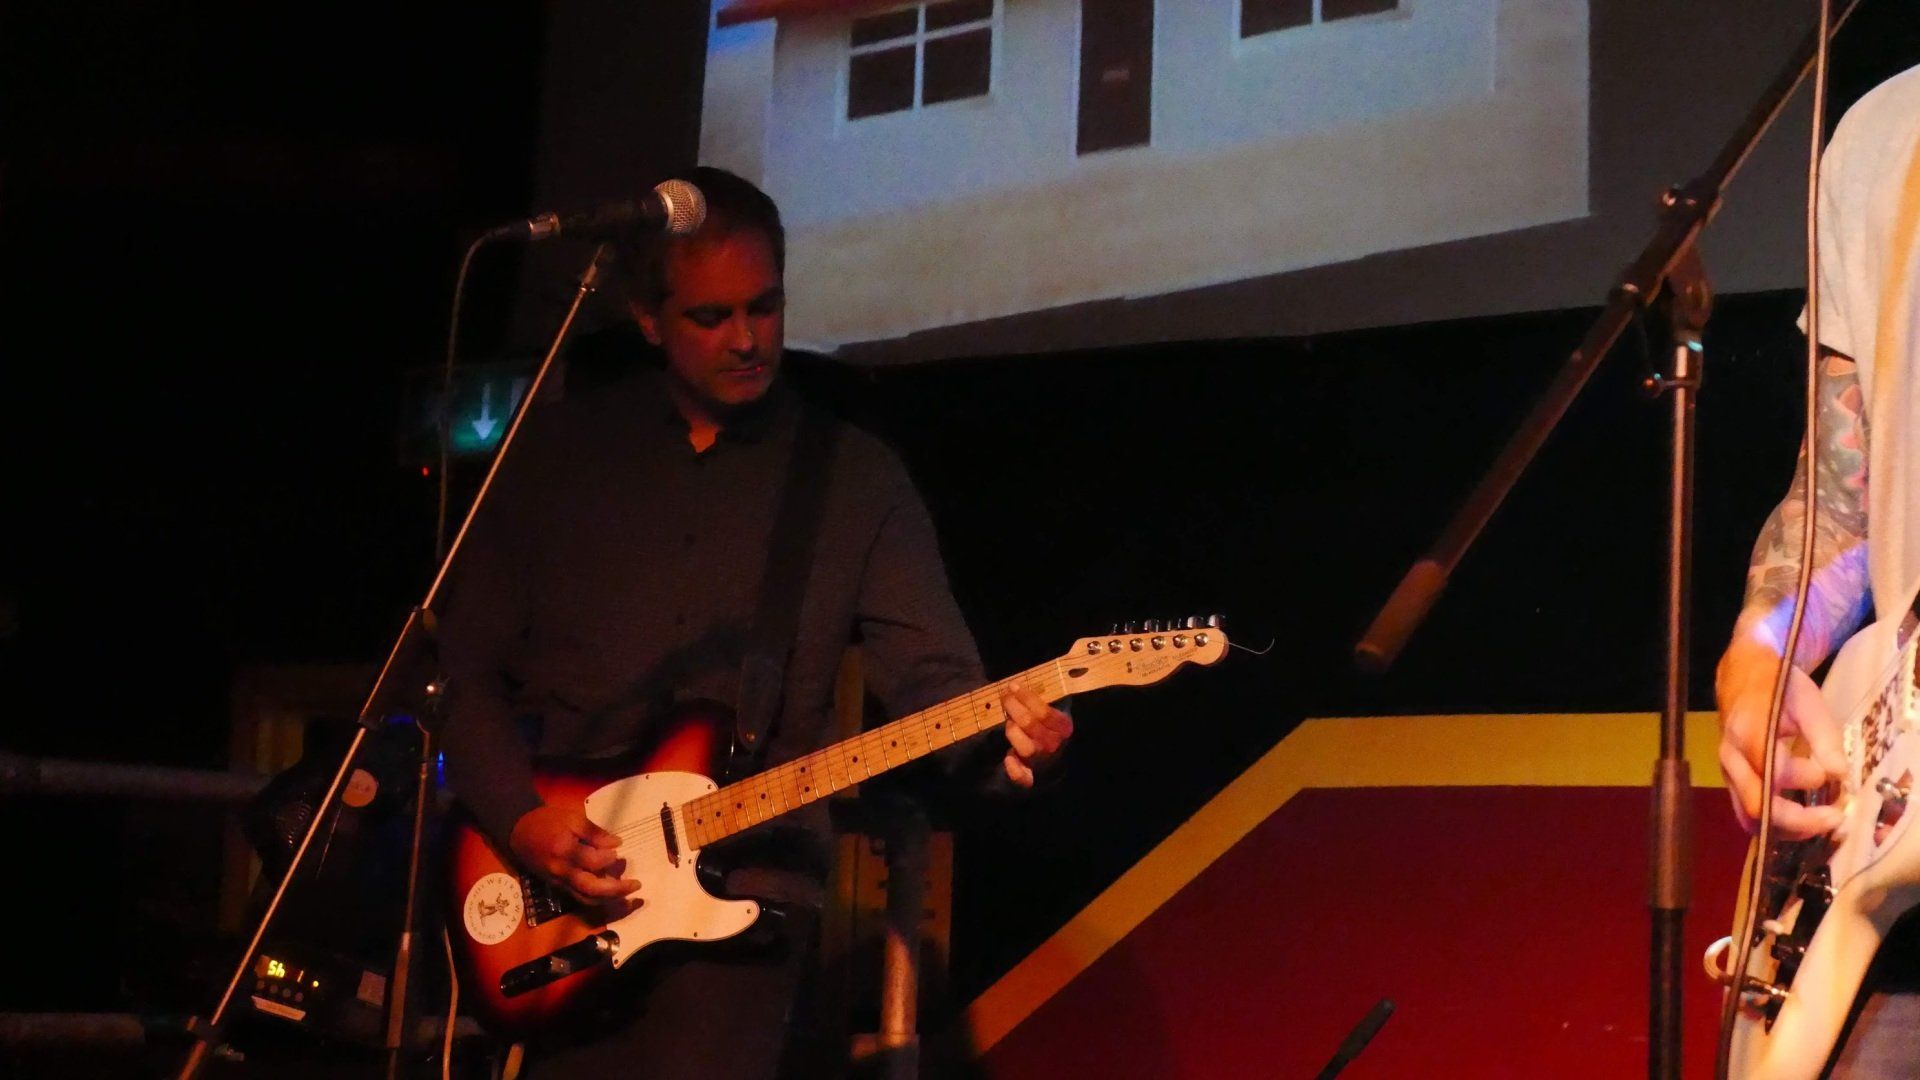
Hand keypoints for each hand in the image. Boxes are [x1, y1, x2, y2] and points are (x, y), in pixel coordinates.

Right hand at [509, 803, 640, 905]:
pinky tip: (610, 894)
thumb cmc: (547, 821)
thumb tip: (617, 844)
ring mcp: (558, 882)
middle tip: (636, 885)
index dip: (609, 858)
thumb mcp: (572, 818)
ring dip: (609, 900)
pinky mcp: (557, 886)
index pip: (592, 861)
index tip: (619, 851)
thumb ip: (595, 832)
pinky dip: (596, 899)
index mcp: (564, 851)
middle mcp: (561, 871)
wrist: (519, 831)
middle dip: (616, 890)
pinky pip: (579, 897)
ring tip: (628, 895)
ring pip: (585, 898)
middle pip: (591, 888)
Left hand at [1001, 685, 1072, 788]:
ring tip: (1009, 720)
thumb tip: (1021, 686)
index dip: (1026, 698)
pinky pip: (1023, 777)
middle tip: (1006, 697)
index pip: (1045, 713)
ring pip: (1025, 747)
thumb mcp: (1056, 709)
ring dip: (1013, 731)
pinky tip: (1008, 758)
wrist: (1058, 758)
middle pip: (1030, 724)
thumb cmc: (1052, 726)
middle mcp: (1054, 744)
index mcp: (1064, 728)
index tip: (1013, 686)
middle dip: (1014, 707)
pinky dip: (1014, 770)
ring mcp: (1042, 760)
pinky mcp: (1031, 774)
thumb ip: (1044, 699)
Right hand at [1715, 624, 1846, 839]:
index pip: (1774, 771)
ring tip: (1820, 823)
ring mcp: (1727, 773)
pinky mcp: (1731, 782)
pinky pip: (1747, 815)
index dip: (1807, 779)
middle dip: (1800, 820)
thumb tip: (1839, 774)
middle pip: (1758, 807)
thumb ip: (1824, 737)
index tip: (1834, 771)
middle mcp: (1732, 758)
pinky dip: (1776, 825)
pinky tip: (1802, 820)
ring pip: (1749, 819)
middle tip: (1835, 817)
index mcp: (1749, 732)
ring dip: (1787, 829)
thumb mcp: (1808, 702)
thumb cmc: (1778, 689)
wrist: (1743, 680)